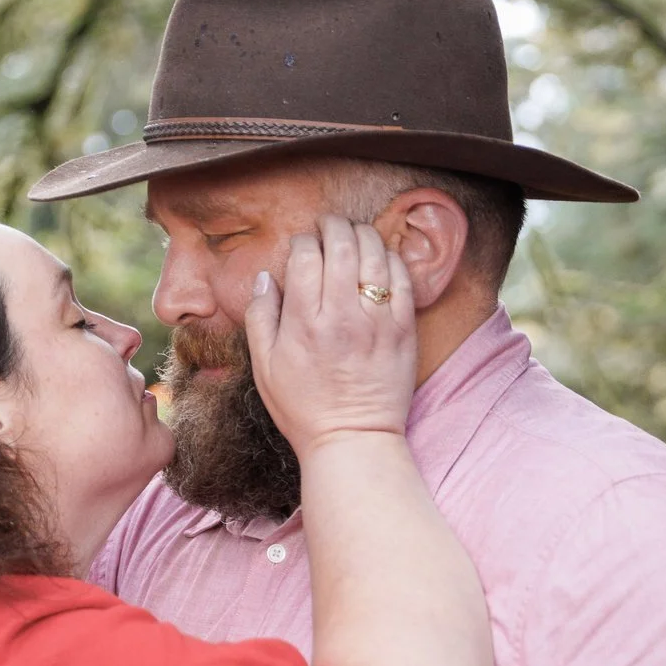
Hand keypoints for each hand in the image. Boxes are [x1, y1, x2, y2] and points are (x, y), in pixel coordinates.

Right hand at [244, 214, 418, 461]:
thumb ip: (260, 316)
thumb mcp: (264, 367)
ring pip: (375, 253)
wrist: (353, 439)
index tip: (301, 246)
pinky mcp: (405, 329)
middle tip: (328, 226)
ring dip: (362, 235)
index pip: (305, 255)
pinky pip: (402, 277)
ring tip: (354, 235)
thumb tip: (266, 277)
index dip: (301, 241)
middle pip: (342, 244)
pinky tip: (379, 259)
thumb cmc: (303, 407)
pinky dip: (390, 258)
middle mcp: (343, 314)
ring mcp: (378, 320)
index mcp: (305, 322)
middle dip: (332, 226)